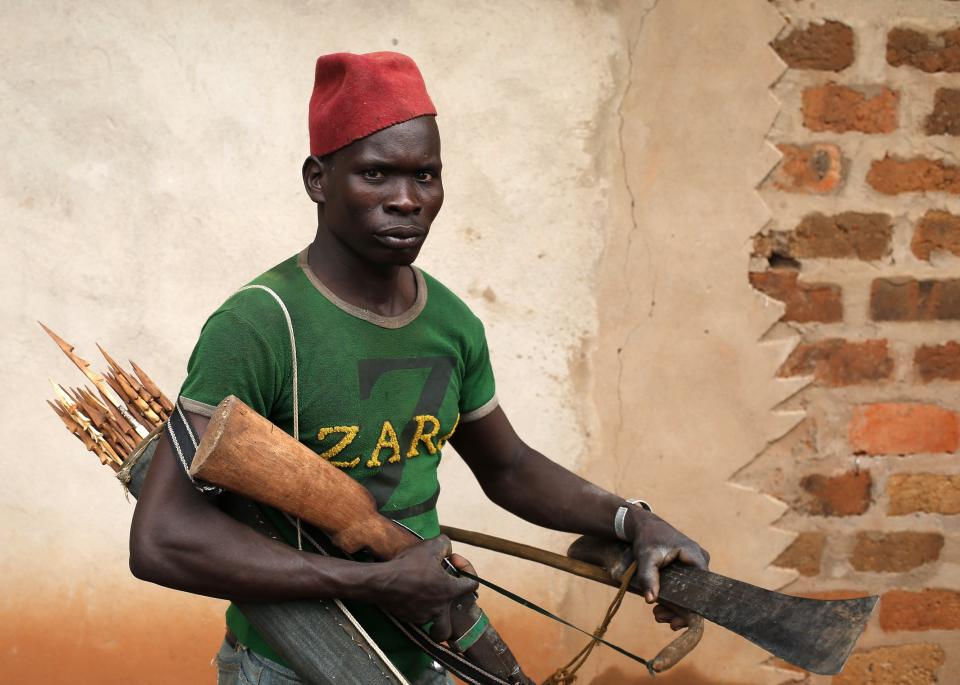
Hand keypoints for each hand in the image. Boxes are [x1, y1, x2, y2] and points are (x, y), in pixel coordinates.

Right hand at [368, 535, 478, 640]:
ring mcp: (422, 616)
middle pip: (450, 628)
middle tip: (443, 606)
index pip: (472, 585)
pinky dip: (415, 610)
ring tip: (425, 601)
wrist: (382, 582)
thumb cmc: (409, 565)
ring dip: (431, 615)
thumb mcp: (431, 546)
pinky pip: (416, 618)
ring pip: (431, 623)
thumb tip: (448, 550)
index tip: (454, 562)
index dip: (468, 571)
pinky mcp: (407, 618)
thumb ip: (445, 545)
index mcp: (449, 591)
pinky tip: (409, 596)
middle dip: (450, 621)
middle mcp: (439, 608)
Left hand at [627, 509, 708, 628]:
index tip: (676, 621)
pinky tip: (660, 607)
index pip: (702, 591)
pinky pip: (685, 587)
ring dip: (674, 606)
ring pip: (690, 593)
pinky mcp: (687, 568)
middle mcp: (700, 562)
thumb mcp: (646, 557)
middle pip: (696, 595)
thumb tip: (651, 600)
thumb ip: (648, 577)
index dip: (690, 609)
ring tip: (657, 615)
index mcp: (696, 557)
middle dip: (678, 611)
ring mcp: (695, 565)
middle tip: (660, 618)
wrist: (643, 525)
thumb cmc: (647, 538)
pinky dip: (674, 597)